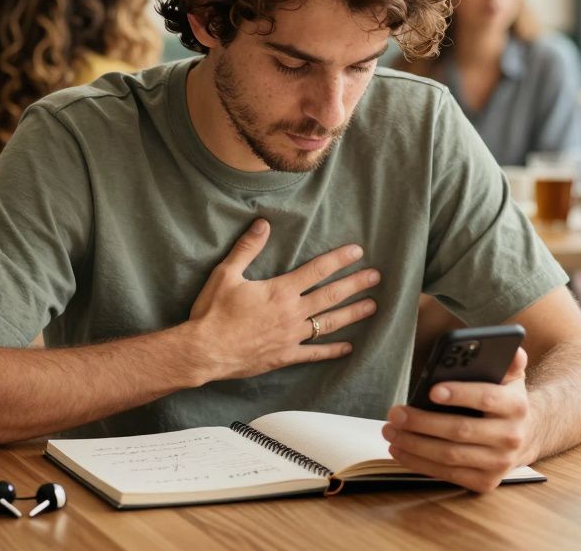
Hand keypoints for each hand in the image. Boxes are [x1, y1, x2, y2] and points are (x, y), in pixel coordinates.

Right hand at [186, 219, 379, 381]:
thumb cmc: (212, 312)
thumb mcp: (226, 274)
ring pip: (329, 323)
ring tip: (373, 306)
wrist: (204, 351)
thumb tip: (263, 224)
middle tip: (377, 277)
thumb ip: (247, 248)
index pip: (317, 270)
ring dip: (353, 313)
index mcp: (280, 291)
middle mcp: (292, 313)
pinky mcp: (285, 356)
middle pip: (331, 296)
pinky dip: (333, 351)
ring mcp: (291, 337)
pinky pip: (315, 354)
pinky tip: (349, 348)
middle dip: (356, 284)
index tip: (358, 252)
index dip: (339, 259)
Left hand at [382, 348, 532, 492]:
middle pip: (460, 430)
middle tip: (395, 413)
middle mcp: (511, 437)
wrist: (524, 436)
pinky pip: (447, 474)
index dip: (459, 394)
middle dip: (422, 422)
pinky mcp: (485, 482)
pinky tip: (400, 450)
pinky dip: (419, 463)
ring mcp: (498, 463)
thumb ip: (507, 359)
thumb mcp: (510, 376)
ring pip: (449, 455)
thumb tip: (511, 347)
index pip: (486, 398)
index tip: (432, 390)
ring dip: (414, 444)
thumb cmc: (505, 399)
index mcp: (516, 406)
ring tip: (390, 431)